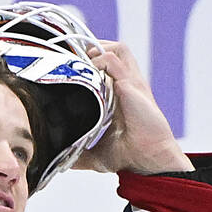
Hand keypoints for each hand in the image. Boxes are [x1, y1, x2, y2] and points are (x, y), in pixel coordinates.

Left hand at [72, 41, 193, 174]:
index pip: (108, 68)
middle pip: (114, 51)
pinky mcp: (132, 85)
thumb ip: (80, 155)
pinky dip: (98, 60)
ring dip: (97, 49)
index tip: (70, 69)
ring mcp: (132, 84)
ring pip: (118, 49)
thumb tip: (62, 162)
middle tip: (73, 61)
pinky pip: (114, 60)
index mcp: (121, 97)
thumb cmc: (130, 156)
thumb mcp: (97, 154)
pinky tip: (86, 72)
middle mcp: (128, 86)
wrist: (149, 160)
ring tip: (81, 61)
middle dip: (93, 49)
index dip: (90, 63)